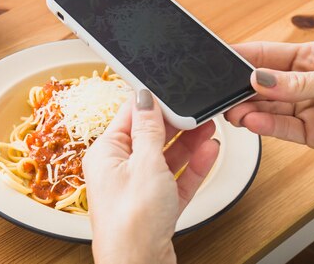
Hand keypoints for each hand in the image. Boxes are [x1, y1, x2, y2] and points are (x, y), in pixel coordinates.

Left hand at [83, 89, 219, 263]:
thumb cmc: (131, 221)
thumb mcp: (145, 163)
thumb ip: (149, 129)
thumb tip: (145, 98)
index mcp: (105, 153)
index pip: (129, 117)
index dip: (152, 103)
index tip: (173, 93)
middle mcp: (118, 169)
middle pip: (149, 136)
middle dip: (175, 123)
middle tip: (198, 110)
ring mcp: (138, 188)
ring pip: (165, 157)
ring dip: (188, 143)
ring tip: (208, 126)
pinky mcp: (156, 205)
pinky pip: (176, 179)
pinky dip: (192, 167)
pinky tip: (208, 152)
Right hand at [226, 41, 313, 164]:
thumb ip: (297, 84)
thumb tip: (261, 79)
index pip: (271, 55)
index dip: (246, 56)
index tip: (222, 60)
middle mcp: (307, 82)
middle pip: (265, 83)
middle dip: (243, 88)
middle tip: (224, 93)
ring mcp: (308, 108)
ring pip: (270, 107)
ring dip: (250, 109)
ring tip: (235, 111)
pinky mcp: (311, 134)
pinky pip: (283, 128)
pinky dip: (266, 126)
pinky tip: (253, 122)